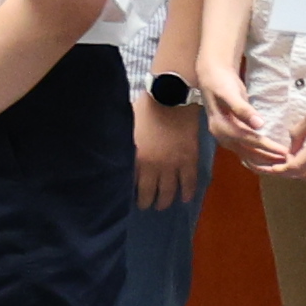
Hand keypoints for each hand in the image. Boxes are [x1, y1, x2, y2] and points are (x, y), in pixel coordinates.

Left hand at [134, 95, 205, 211]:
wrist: (171, 99)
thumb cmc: (145, 109)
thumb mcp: (127, 129)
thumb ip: (124, 145)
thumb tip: (115, 154)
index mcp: (136, 158)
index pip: (131, 184)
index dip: (130, 193)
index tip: (128, 199)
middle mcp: (154, 166)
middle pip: (150, 192)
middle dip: (147, 202)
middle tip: (146, 206)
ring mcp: (173, 165)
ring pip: (170, 191)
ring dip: (165, 201)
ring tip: (162, 206)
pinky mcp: (189, 160)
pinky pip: (190, 182)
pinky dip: (188, 192)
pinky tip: (185, 199)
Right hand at [195, 82, 288, 180]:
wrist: (211, 78)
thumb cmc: (221, 84)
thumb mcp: (229, 94)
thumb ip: (242, 109)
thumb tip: (259, 124)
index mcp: (222, 128)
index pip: (248, 142)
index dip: (268, 148)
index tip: (285, 152)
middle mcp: (223, 137)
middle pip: (248, 154)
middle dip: (269, 159)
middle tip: (291, 161)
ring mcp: (227, 138)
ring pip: (248, 155)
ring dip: (265, 161)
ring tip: (284, 163)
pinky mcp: (232, 136)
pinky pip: (247, 151)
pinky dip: (260, 156)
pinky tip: (272, 158)